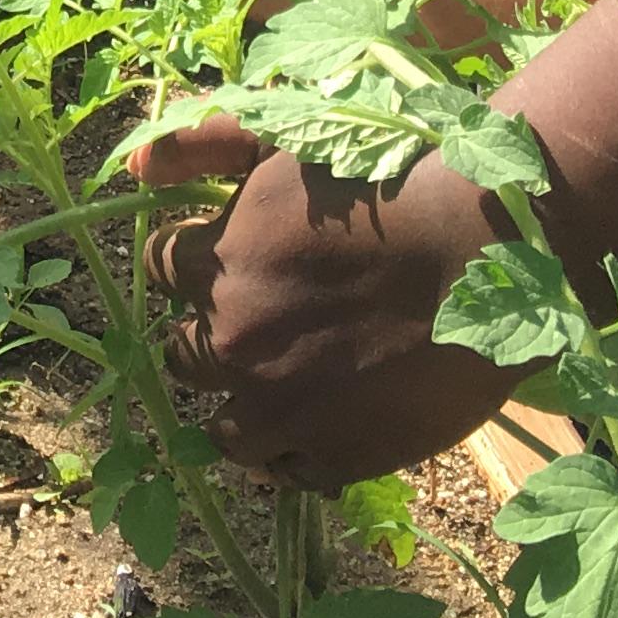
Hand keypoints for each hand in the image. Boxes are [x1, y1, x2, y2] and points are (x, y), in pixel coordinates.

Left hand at [143, 150, 517, 486]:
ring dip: (243, 407)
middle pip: (184, 357)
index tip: (226, 263)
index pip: (161, 273)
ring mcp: (284, 408)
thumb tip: (132, 164)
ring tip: (282, 387)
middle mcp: (234, 343)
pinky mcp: (338, 455)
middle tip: (259, 326)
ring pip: (225, 431)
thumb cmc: (384, 186)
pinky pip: (289, 473)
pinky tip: (323, 423)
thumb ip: (200, 145)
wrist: (485, 253)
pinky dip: (298, 454)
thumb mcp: (281, 145)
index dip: (191, 266)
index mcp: (213, 268)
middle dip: (210, 338)